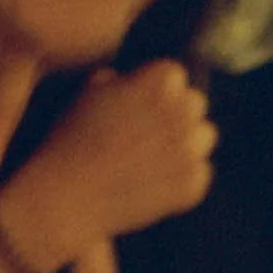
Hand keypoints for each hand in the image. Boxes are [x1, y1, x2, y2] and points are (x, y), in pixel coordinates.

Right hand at [0, 63, 218, 259]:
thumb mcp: (92, 91)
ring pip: (205, 136)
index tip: (138, 108)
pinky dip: (182, 180)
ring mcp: (189, 150)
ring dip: (185, 144)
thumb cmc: (72, 139)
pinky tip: (152, 185)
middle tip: (148, 136)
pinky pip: (200, 174)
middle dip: (176, 115)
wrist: (67, 196)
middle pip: (195, 103)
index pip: (175, 76)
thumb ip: (126, 80)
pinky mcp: (192, 184)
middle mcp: (180, 111)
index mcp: (159, 81)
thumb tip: (140, 82)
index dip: (156, 91)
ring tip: (152, 160)